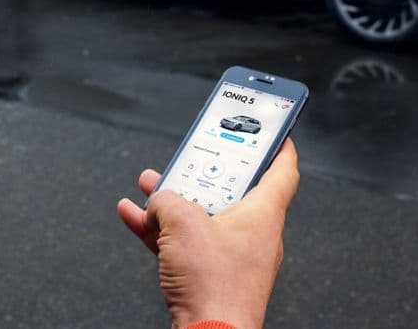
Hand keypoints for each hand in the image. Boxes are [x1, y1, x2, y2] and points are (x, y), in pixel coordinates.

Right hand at [116, 139, 299, 328]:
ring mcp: (232, 257)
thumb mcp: (182, 223)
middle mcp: (253, 234)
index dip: (279, 146)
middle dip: (202, 172)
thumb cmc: (214, 286)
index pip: (283, 171)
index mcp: (263, 214)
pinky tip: (134, 216)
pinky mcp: (212, 277)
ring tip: (149, 184)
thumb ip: (167, 199)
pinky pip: (186, 243)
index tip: (274, 132)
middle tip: (189, 156)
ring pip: (203, 216)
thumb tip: (157, 201)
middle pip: (231, 191)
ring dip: (174, 201)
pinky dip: (162, 229)